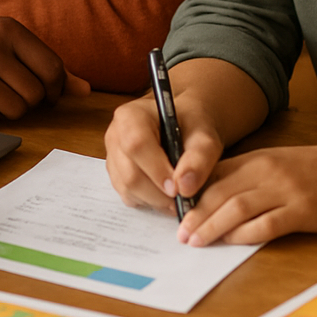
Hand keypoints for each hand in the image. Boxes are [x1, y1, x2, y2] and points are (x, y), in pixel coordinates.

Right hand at [0, 5, 89, 123]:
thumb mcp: (1, 40)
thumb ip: (43, 62)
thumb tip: (84, 89)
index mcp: (5, 29)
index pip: (52, 69)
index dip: (54, 89)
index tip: (43, 93)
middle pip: (35, 94)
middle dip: (27, 100)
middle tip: (7, 91)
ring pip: (15, 110)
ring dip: (5, 109)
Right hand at [104, 93, 226, 215]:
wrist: (184, 127)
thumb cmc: (192, 127)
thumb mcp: (204, 138)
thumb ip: (199, 159)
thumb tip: (185, 187)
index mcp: (132, 115)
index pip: (137, 145)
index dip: (157, 170)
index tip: (178, 188)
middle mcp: (116, 135)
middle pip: (130, 174)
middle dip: (160, 193)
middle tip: (183, 197)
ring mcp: (112, 156)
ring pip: (128, 189)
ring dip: (156, 199)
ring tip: (177, 195)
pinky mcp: (115, 175)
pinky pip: (128, 196)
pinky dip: (149, 201)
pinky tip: (165, 192)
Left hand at [176, 142, 316, 245]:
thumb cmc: (310, 169)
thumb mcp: (272, 162)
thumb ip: (242, 175)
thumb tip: (206, 193)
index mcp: (254, 160)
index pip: (213, 175)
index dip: (191, 194)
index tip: (174, 210)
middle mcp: (266, 172)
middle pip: (220, 193)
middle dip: (195, 214)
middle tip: (179, 233)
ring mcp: (284, 191)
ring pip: (238, 208)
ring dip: (212, 226)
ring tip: (195, 240)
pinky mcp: (301, 211)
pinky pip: (267, 224)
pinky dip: (245, 234)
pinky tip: (231, 242)